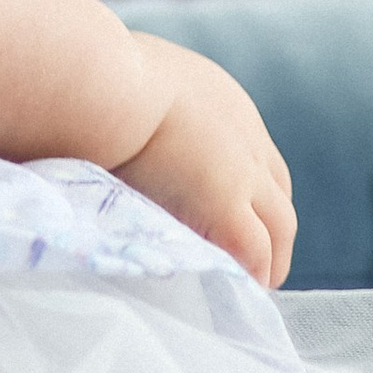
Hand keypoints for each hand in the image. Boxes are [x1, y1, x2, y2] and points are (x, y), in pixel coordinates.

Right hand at [110, 35, 295, 288]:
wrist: (102, 86)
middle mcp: (244, 137)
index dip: (252, 190)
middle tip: (256, 262)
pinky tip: (236, 293)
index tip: (240, 213)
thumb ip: (136, 109)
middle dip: (271, 229)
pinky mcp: (228, 209)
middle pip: (277, 193)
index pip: (257, 155)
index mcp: (220, 101)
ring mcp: (241, 173)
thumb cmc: (93, 78)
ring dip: (268, 259)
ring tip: (251, 288)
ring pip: (279, 228)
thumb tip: (107, 124)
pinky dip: (250, 273)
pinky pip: (254, 254)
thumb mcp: (129, 81)